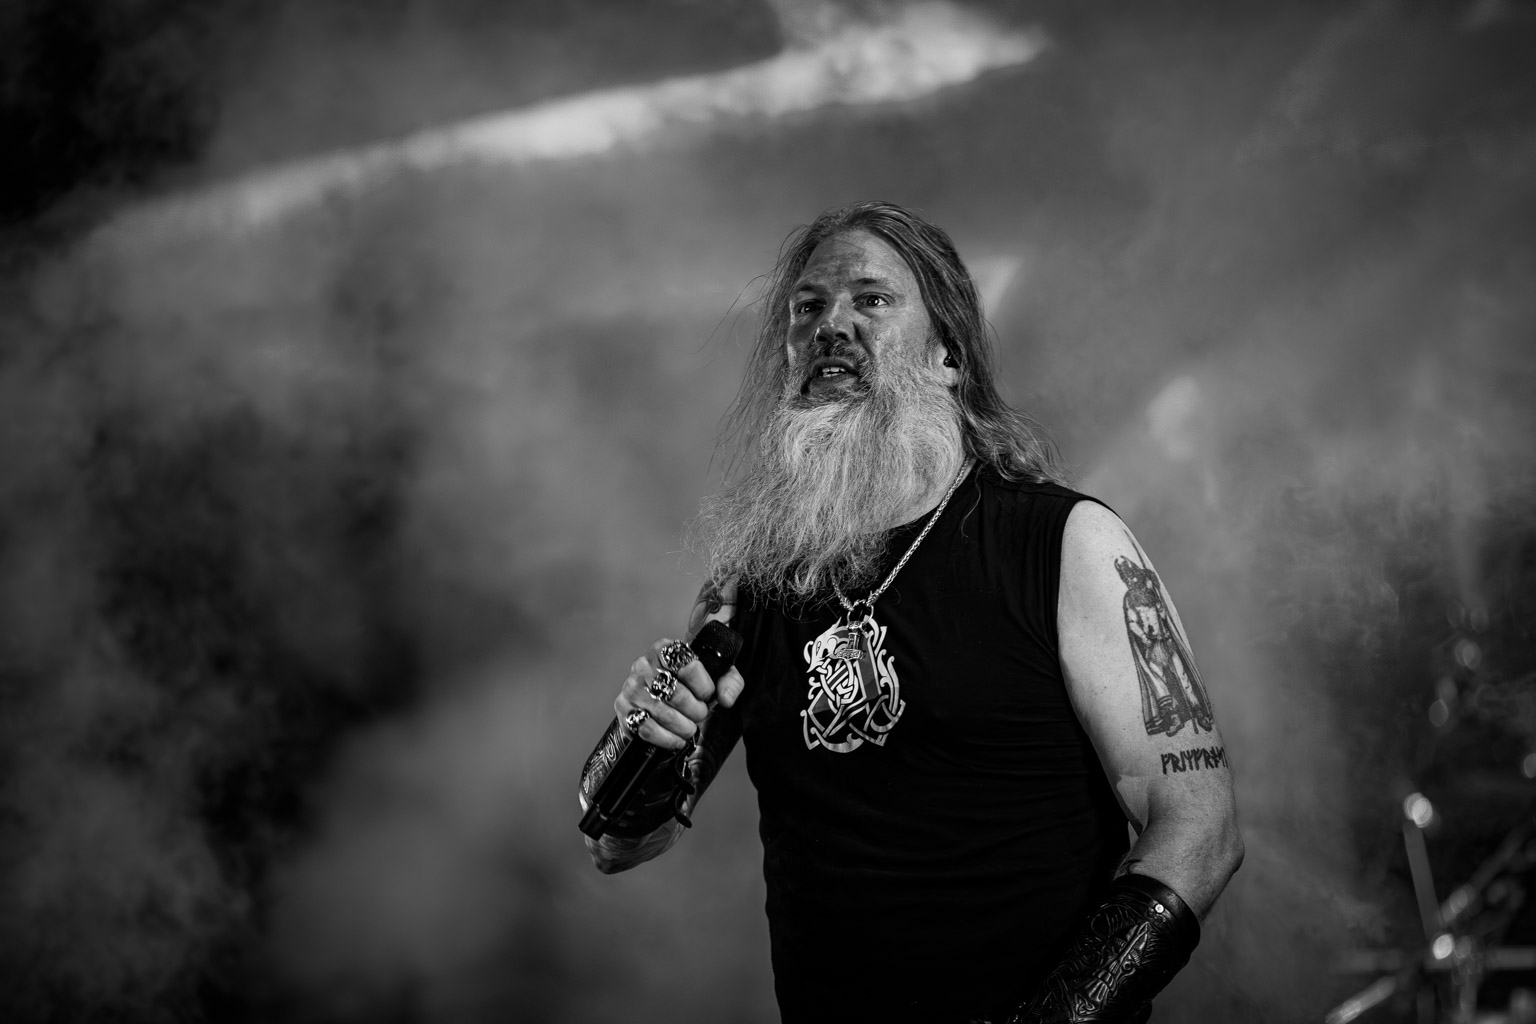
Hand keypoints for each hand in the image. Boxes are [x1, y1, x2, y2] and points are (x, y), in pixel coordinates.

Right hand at [614, 638, 745, 749]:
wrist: (658, 695)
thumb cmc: (687, 684)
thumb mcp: (714, 675)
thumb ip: (729, 682)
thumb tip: (725, 699)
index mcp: (665, 649)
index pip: (689, 667)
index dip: (704, 687)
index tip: (707, 695)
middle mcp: (644, 665)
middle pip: (677, 694)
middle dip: (696, 711)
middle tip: (699, 715)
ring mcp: (631, 687)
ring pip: (664, 714)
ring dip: (684, 727)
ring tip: (689, 727)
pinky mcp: (623, 709)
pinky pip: (647, 729)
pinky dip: (667, 739)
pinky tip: (676, 739)